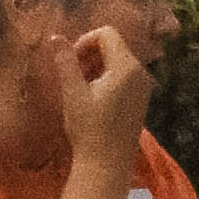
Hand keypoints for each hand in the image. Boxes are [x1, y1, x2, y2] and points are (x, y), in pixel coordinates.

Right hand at [56, 22, 157, 166]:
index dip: (85, 41)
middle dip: (90, 53)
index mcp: (126, 67)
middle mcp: (140, 73)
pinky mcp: (141, 99)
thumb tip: (54, 36)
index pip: (107, 33)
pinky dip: (107, 77)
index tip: (70, 61)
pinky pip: (124, 75)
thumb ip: (66, 62)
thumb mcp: (73, 93)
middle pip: (114, 45)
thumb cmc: (89, 130)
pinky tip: (93, 97)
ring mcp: (144, 86)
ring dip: (96, 66)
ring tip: (80, 87)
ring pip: (118, 60)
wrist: (107, 165)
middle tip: (72, 74)